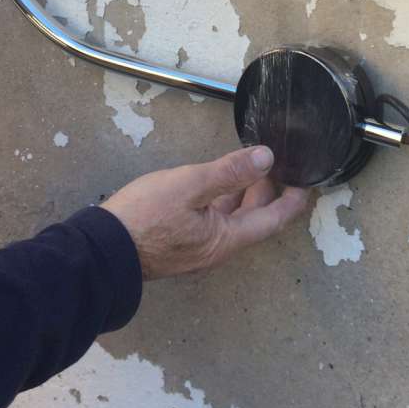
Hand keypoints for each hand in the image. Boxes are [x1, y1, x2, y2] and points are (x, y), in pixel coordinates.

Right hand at [102, 146, 309, 279]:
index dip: (292, 201)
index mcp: (225, 239)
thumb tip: (267, 158)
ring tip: (251, 167)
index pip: (272, 220)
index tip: (307, 183)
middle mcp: (216, 249)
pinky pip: (213, 221)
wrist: (102, 250)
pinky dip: (223, 200)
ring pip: (231, 220)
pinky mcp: (180, 244)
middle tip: (278, 165)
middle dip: (268, 193)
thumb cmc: (145, 217)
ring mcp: (197, 249)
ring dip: (244, 195)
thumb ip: (229, 172)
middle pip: (253, 220)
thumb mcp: (190, 185)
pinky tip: (216, 183)